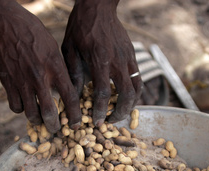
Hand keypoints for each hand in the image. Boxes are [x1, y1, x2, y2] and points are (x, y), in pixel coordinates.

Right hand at [0, 0, 80, 132]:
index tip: (77, 124)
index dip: (75, 115)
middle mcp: (40, 78)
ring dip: (37, 121)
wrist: (6, 24)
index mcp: (55, 68)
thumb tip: (65, 89)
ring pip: (30, 114)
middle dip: (54, 126)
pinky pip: (15, 106)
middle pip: (49, 114)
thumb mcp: (53, 49)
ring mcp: (22, 82)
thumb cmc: (33, 33)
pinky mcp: (8, 83)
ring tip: (40, 120)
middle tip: (56, 129)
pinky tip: (23, 105)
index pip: (70, 98)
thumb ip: (59, 70)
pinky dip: (20, 110)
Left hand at [61, 0, 141, 126]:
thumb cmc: (80, 28)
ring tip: (120, 112)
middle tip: (110, 121)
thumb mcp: (70, 50)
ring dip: (130, 104)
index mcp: (99, 60)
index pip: (103, 92)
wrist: (98, 7)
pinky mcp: (133, 55)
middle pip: (126, 94)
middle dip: (119, 112)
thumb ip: (74, 74)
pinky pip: (138, 78)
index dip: (100, 110)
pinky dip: (134, 92)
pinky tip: (125, 97)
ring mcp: (128, 58)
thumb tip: (75, 97)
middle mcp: (117, 60)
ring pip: (137, 88)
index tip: (97, 122)